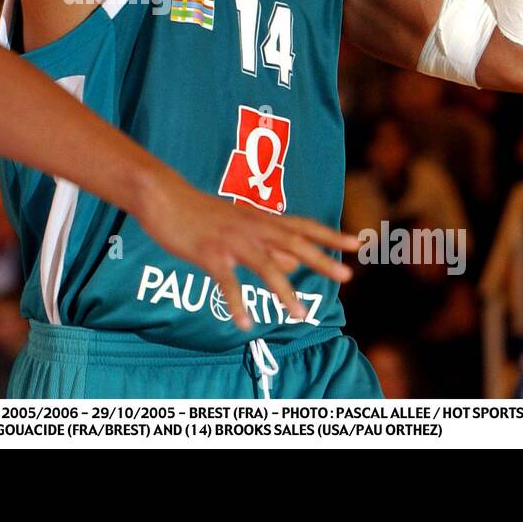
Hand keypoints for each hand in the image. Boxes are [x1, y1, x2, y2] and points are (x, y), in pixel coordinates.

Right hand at [136, 176, 360, 330]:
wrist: (164, 196)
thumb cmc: (201, 212)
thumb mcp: (239, 225)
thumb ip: (266, 243)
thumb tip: (292, 266)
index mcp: (260, 219)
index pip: (303, 226)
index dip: (330, 235)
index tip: (358, 242)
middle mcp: (252, 227)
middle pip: (294, 243)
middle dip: (321, 260)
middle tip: (346, 276)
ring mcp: (232, 240)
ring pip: (265, 266)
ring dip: (284, 291)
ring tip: (300, 315)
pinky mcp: (210, 253)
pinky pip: (228, 283)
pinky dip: (237, 304)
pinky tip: (245, 324)